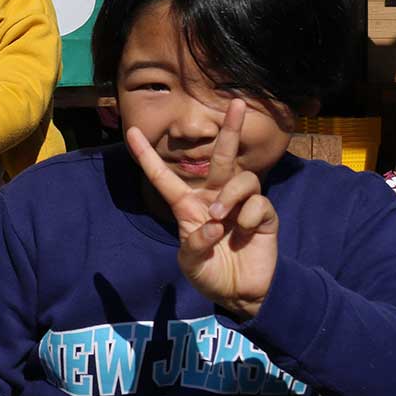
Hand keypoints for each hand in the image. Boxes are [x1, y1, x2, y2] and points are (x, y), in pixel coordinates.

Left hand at [125, 99, 277, 317]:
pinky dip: (250, 216)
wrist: (240, 294)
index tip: (131, 131)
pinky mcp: (264, 216)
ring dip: (231, 194)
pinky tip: (246, 232)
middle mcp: (215, 198)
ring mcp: (241, 205)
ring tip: (222, 216)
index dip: (147, 155)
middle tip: (238, 102)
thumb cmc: (210, 274)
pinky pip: (259, 202)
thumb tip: (213, 223)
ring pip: (242, 177)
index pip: (164, 177)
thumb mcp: (191, 264)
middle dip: (230, 129)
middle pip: (222, 156)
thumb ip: (194, 245)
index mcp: (188, 206)